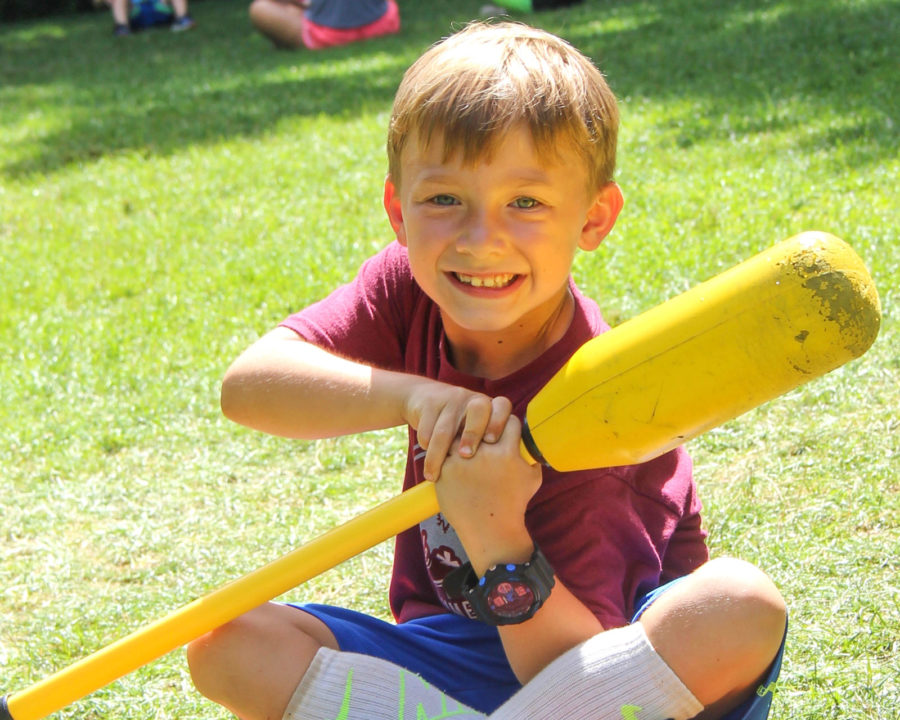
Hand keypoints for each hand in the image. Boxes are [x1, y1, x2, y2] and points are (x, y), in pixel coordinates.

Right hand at [404, 381, 512, 481]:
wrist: (428, 402)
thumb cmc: (463, 429)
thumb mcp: (481, 432)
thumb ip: (499, 446)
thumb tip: (520, 470)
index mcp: (492, 407)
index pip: (502, 406)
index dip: (499, 422)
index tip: (492, 442)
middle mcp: (473, 400)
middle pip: (478, 409)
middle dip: (472, 433)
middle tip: (466, 456)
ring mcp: (452, 400)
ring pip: (445, 429)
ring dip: (439, 454)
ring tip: (435, 475)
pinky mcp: (430, 404)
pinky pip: (427, 430)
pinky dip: (426, 449)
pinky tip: (429, 466)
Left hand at [436, 414, 541, 574]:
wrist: (490, 529)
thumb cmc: (514, 504)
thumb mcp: (533, 478)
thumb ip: (532, 455)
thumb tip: (530, 439)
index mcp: (508, 453)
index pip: (509, 419)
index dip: (508, 423)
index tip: (505, 431)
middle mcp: (485, 453)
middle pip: (484, 420)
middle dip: (485, 423)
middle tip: (485, 432)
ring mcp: (462, 460)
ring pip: (460, 429)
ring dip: (464, 433)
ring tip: (468, 441)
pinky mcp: (445, 469)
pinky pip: (444, 448)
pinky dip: (449, 449)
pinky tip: (455, 455)